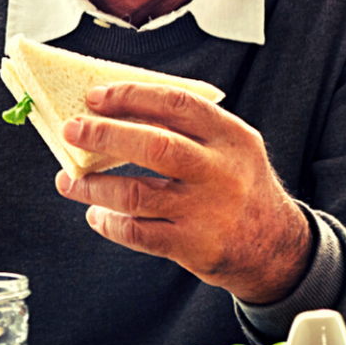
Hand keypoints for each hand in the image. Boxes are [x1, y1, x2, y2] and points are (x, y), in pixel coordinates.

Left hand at [58, 83, 311, 304]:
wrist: (276, 248)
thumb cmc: (241, 189)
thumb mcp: (232, 149)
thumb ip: (190, 130)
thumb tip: (119, 113)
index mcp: (231, 137)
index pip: (177, 104)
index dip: (132, 97)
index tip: (96, 96)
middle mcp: (221, 171)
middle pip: (154, 146)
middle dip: (104, 135)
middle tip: (72, 130)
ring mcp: (207, 210)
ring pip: (135, 194)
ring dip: (93, 186)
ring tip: (69, 180)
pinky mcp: (193, 245)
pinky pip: (138, 232)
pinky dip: (109, 223)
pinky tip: (97, 215)